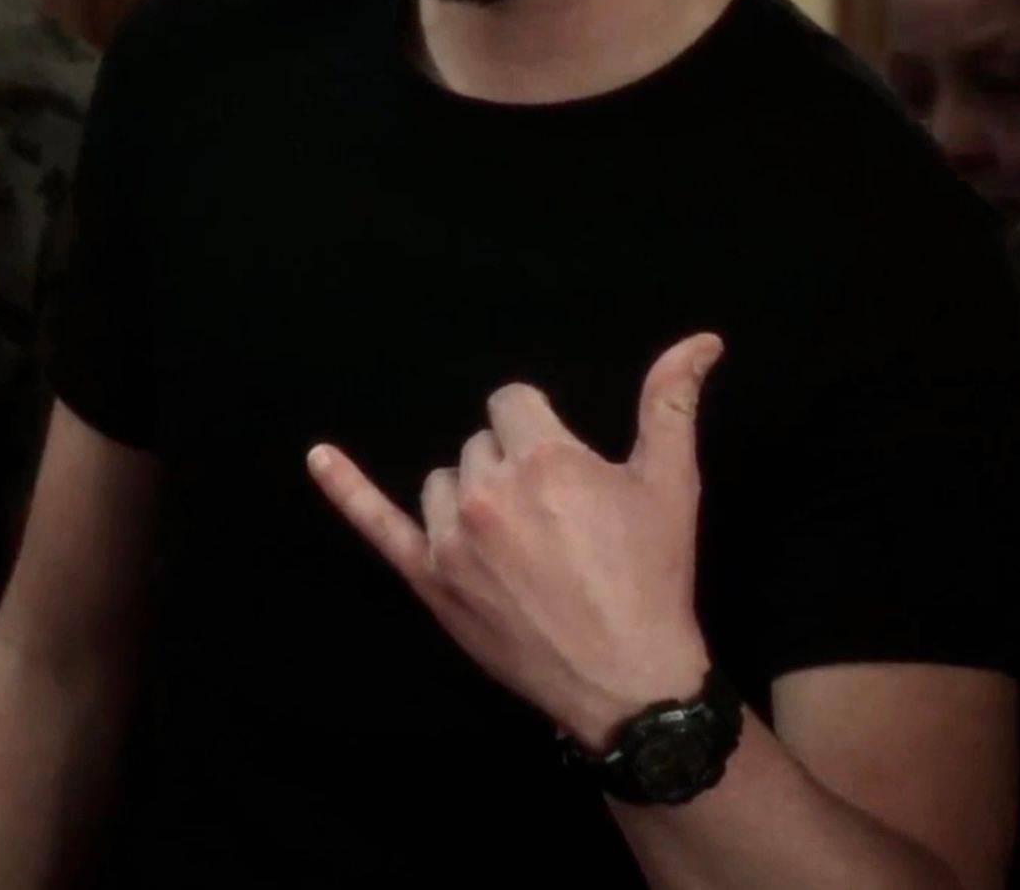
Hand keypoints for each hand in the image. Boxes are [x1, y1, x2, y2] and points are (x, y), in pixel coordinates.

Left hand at [308, 333, 724, 748]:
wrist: (627, 678)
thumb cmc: (650, 577)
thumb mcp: (671, 485)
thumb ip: (671, 403)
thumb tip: (701, 340)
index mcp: (544, 459)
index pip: (513, 402)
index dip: (540, 429)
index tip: (561, 466)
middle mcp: (488, 492)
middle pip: (481, 443)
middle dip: (512, 466)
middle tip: (555, 518)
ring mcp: (451, 540)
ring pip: (445, 481)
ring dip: (472, 495)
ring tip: (518, 540)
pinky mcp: (429, 580)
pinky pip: (376, 525)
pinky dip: (345, 488)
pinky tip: (318, 458)